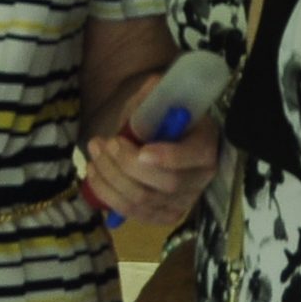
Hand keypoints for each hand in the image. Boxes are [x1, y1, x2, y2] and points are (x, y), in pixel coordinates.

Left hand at [84, 95, 219, 230]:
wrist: (160, 142)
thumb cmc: (160, 119)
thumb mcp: (159, 102)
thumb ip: (155, 95)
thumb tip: (153, 85)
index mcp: (206, 146)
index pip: (193, 157)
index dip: (168, 157)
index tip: (141, 150)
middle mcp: (200, 179)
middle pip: (166, 184)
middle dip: (127, 164)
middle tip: (105, 142)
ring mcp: (183, 202)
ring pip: (144, 201)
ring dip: (111, 176)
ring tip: (95, 151)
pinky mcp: (163, 216)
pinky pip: (133, 214)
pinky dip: (108, 194)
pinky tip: (94, 172)